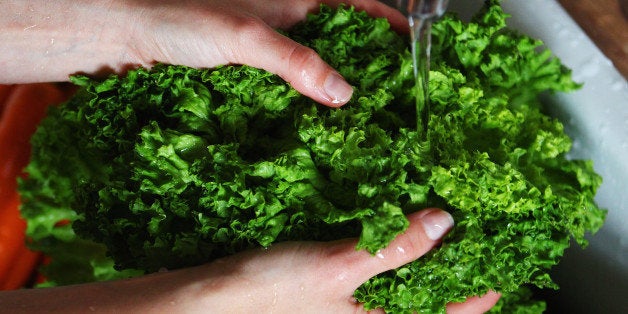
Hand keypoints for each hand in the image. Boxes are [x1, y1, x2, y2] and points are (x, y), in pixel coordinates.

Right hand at [0, 209, 498, 312]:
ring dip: (425, 257)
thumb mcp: (338, 268)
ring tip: (444, 226)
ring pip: (404, 285)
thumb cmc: (270, 293)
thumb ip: (393, 248)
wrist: (213, 299)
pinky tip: (392, 229)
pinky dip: (392, 251)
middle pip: (430, 299)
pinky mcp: (336, 291)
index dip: (481, 291)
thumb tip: (442, 223)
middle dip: (456, 270)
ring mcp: (353, 308)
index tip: (503, 262)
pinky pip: (376, 275)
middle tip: (478, 237)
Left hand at [1, 0, 405, 106]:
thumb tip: (342, 92)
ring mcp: (268, 58)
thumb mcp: (243, 35)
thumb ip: (294, 60)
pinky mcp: (250, 84)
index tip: (419, 48)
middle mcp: (285, 28)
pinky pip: (288, 99)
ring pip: (317, 77)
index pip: (357, 9)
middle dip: (372, 70)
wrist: (123, 40)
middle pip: (343, 46)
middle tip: (399, 102)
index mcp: (293, 2)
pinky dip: (306, 115)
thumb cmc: (175, 18)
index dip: (390, 25)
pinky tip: (318, 136)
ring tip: (367, 127)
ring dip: (339, 99)